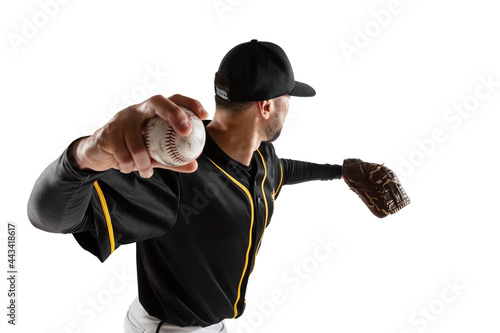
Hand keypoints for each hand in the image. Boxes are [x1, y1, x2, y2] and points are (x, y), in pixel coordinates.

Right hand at [72, 94, 208, 177]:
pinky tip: (129, 169)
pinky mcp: (108, 132)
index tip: (203, 115)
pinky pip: (123, 154)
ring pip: (138, 142)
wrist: (98, 151)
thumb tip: (194, 165)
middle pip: (157, 102)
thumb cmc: (130, 149)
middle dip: (174, 114)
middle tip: (186, 131)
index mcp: (151, 112)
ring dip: (144, 161)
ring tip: (146, 171)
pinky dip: (129, 166)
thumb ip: (171, 159)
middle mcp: (137, 109)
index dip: (190, 103)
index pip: (173, 99)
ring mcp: (122, 118)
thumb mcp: (152, 154)